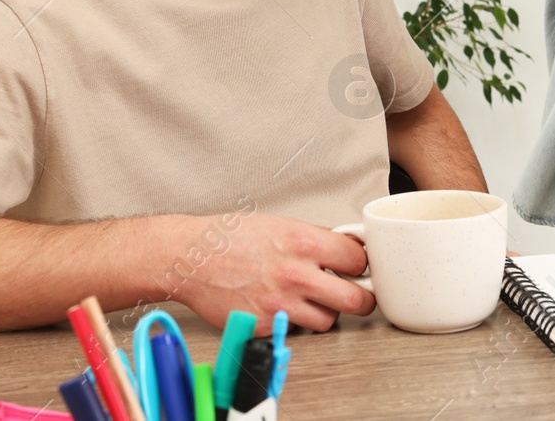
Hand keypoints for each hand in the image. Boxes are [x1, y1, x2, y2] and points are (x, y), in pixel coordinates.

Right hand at [172, 214, 376, 332]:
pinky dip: (293, 322)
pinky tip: (283, 307)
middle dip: (362, 299)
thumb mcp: (281, 224)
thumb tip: (345, 249)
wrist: (192, 257)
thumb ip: (315, 240)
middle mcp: (295, 274)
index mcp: (304, 242)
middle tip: (359, 296)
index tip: (359, 268)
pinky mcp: (264, 327)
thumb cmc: (231, 238)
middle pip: (356, 300)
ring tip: (313, 300)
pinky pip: (294, 331)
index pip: (359, 259)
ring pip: (328, 321)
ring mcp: (280, 304)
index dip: (362, 265)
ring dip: (326, 312)